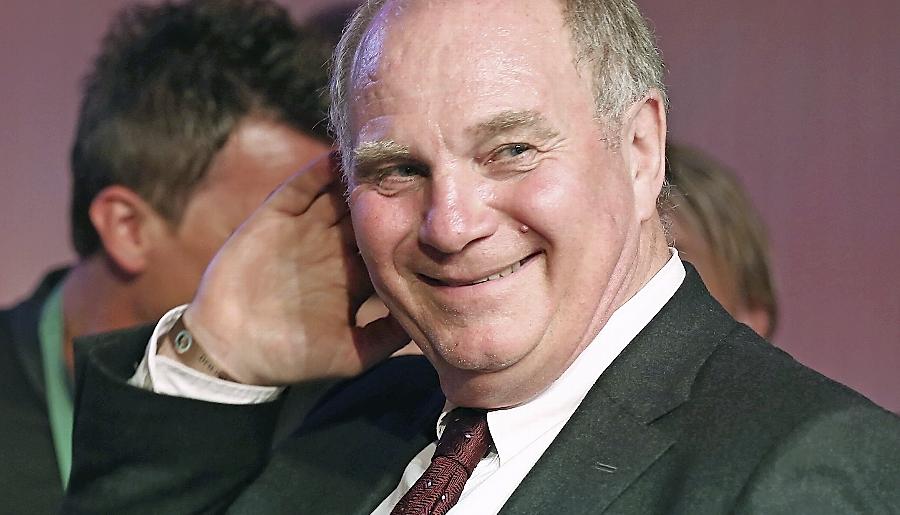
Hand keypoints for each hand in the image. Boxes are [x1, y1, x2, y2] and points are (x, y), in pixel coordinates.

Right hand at [174, 152, 409, 384]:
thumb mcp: (352, 353)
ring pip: (341, 193)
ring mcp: (308, 228)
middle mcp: (336, 247)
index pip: (393, 244)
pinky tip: (341, 156)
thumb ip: (388, 337)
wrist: (232, 350)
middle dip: (395, 193)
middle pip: (371, 212)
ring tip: (389, 153)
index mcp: (358, 275)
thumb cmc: (293, 357)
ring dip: (362, 175)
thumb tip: (430, 319)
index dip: (415, 230)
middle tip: (424, 168)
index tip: (441, 213)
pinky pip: (302, 187)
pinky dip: (320, 170)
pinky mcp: (277, 216)